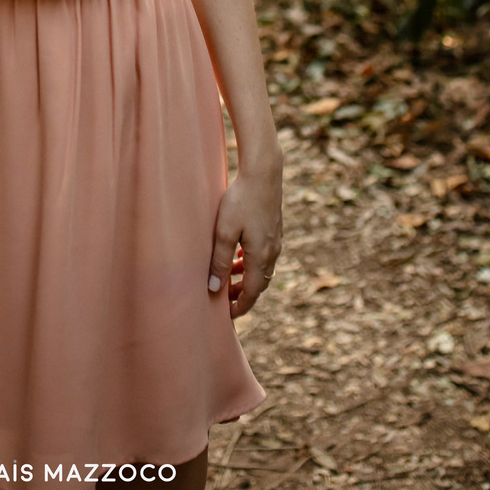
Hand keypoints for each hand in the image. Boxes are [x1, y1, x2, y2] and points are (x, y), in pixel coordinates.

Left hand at [207, 163, 283, 320]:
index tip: (226, 316)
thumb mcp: (225, 232)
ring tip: (228, 277)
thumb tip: (214, 288)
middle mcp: (272, 252)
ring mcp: (276, 240)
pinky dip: (251, 262)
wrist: (264, 173)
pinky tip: (239, 254)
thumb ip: (220, 261)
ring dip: (246, 278)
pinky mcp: (274, 229)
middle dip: (242, 294)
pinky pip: (264, 255)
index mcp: (261, 257)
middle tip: (224, 300)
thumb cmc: (241, 200)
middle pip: (258, 284)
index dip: (239, 307)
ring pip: (261, 269)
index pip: (251, 293)